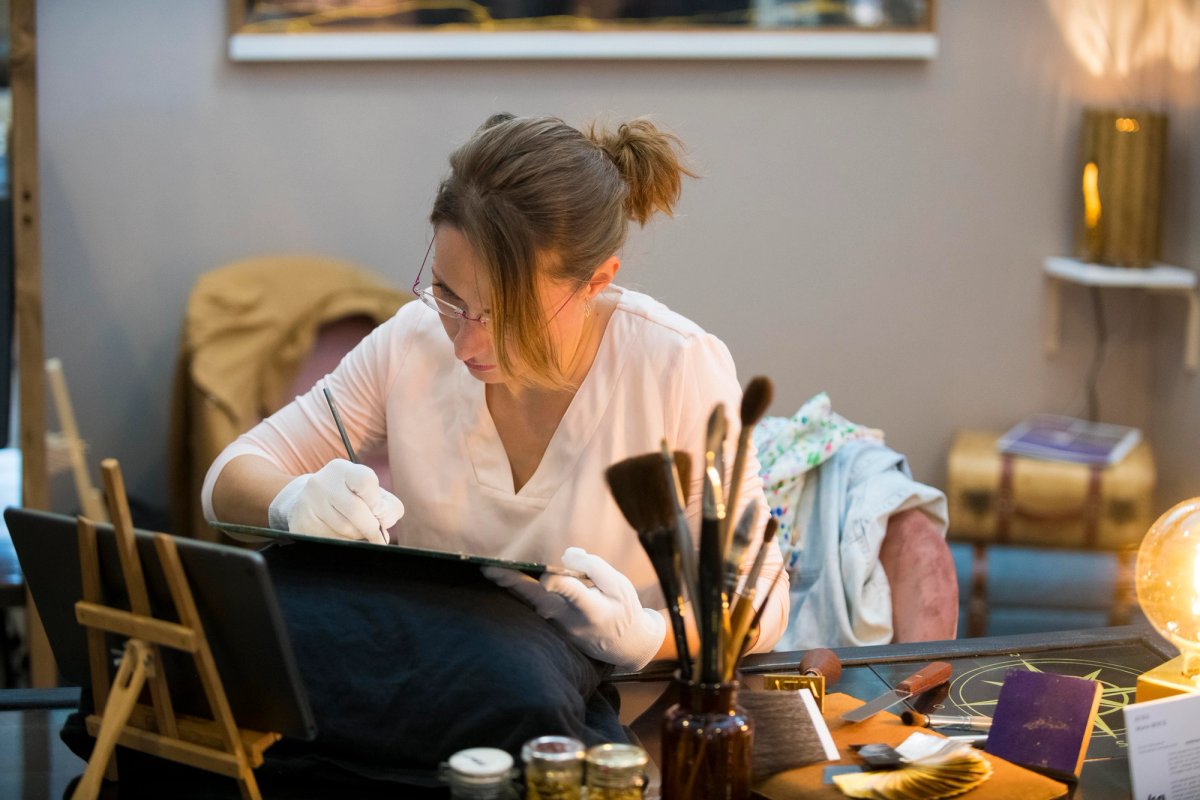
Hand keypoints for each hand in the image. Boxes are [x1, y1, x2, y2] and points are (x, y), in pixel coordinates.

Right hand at [268, 459, 402, 543]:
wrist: (307, 503)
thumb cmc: (348, 497)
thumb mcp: (368, 491)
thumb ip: (386, 505)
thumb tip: (385, 524)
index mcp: (341, 469)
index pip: (366, 480)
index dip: (378, 501)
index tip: (380, 511)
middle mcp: (322, 483)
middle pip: (356, 511)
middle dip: (372, 527)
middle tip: (377, 533)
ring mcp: (309, 504)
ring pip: (345, 529)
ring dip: (360, 536)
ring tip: (358, 531)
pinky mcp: (303, 525)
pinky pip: (333, 540)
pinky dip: (347, 542)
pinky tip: (343, 535)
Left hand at [483, 547, 665, 671]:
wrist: (626, 645)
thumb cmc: (622, 609)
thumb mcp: (619, 584)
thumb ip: (593, 567)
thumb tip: (564, 556)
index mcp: (592, 609)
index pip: (574, 596)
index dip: (560, 586)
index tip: (546, 577)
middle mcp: (570, 621)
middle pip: (539, 600)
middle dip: (515, 583)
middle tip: (490, 568)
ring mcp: (558, 628)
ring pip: (532, 605)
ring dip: (510, 587)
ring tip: (488, 569)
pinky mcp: (552, 630)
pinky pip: (533, 609)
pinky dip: (518, 593)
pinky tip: (501, 578)